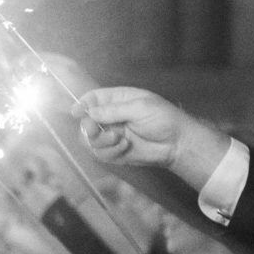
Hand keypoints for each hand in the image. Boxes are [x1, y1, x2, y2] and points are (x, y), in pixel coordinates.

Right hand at [74, 86, 223, 182]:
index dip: (82, 104)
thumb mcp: (140, 108)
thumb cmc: (164, 119)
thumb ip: (113, 110)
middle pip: (86, 122)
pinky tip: (126, 147)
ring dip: (102, 142)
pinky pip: (100, 154)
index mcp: (117, 100)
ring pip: (90, 140)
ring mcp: (112, 135)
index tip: (76, 112)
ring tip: (120, 140)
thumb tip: (89, 112)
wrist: (177, 143)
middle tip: (97, 131)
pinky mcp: (115, 152)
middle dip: (89, 128)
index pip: (92, 99)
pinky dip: (110, 152)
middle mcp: (111, 117)